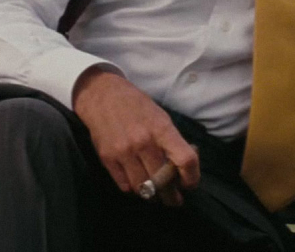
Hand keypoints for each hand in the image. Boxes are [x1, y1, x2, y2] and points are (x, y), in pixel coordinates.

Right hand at [72, 68, 200, 205]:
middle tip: (174, 199)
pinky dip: (133, 188)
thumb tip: (183, 165)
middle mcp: (143, 143)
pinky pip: (124, 184)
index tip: (190, 184)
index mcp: (162, 130)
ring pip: (143, 187)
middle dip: (171, 194)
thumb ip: (171, 140)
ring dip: (151, 194)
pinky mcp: (107, 158)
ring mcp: (124, 152)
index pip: (185, 159)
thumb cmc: (137, 106)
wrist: (103, 96)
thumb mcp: (161, 117)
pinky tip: (138, 184)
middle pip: (162, 179)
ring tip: (156, 194)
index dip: (192, 176)